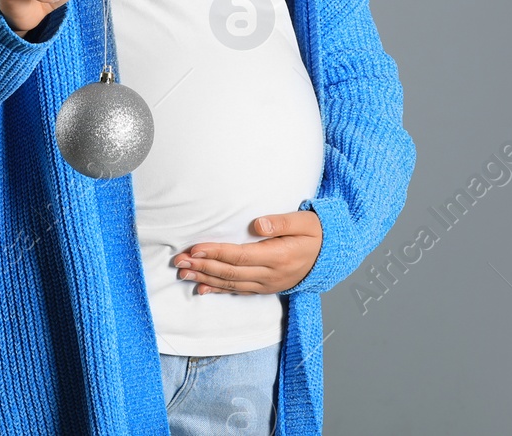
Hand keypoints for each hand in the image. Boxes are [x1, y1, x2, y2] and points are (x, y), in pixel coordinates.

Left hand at [172, 210, 322, 294]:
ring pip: (231, 284)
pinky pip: (238, 291)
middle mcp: (270, 274)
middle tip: (179, 262)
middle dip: (203, 266)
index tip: (195, 249)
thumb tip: (256, 224)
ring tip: (183, 274)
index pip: (240, 256)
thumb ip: (281, 222)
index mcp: (278, 256)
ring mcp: (267, 284)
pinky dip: (218, 290)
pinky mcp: (265, 287)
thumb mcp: (305, 221)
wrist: (332, 256)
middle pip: (230, 272)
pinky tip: (202, 288)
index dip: (216, 253)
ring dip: (205, 278)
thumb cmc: (316, 233)